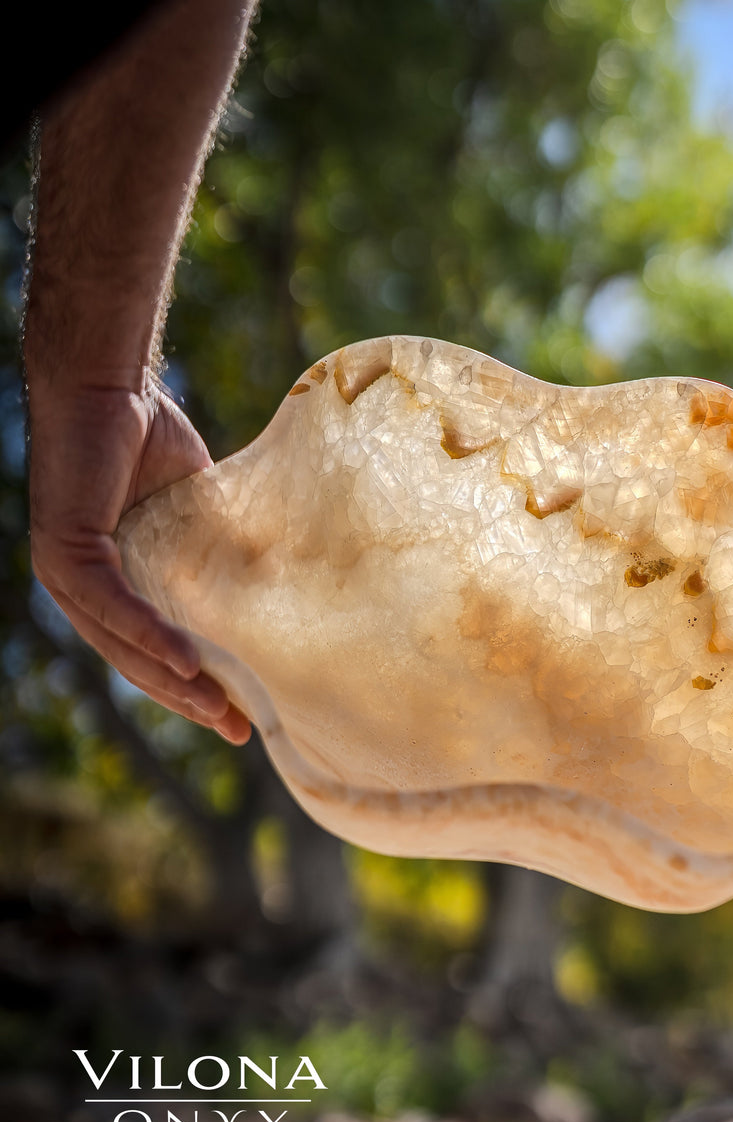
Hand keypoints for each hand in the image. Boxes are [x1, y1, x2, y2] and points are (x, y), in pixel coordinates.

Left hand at [29, 379, 251, 743]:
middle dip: (187, 700)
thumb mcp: (189, 507)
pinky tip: (188, 663)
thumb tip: (267, 569)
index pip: (149, 648)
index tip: (237, 714)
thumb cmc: (147, 434)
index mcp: (110, 577)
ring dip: (171, 682)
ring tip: (216, 710)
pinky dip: (150, 637)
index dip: (192, 686)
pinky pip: (112, 607)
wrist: (109, 382)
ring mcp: (66, 571)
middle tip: (234, 730)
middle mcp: (79, 585)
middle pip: (134, 661)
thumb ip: (209, 545)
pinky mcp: (66, 550)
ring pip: (120, 646)